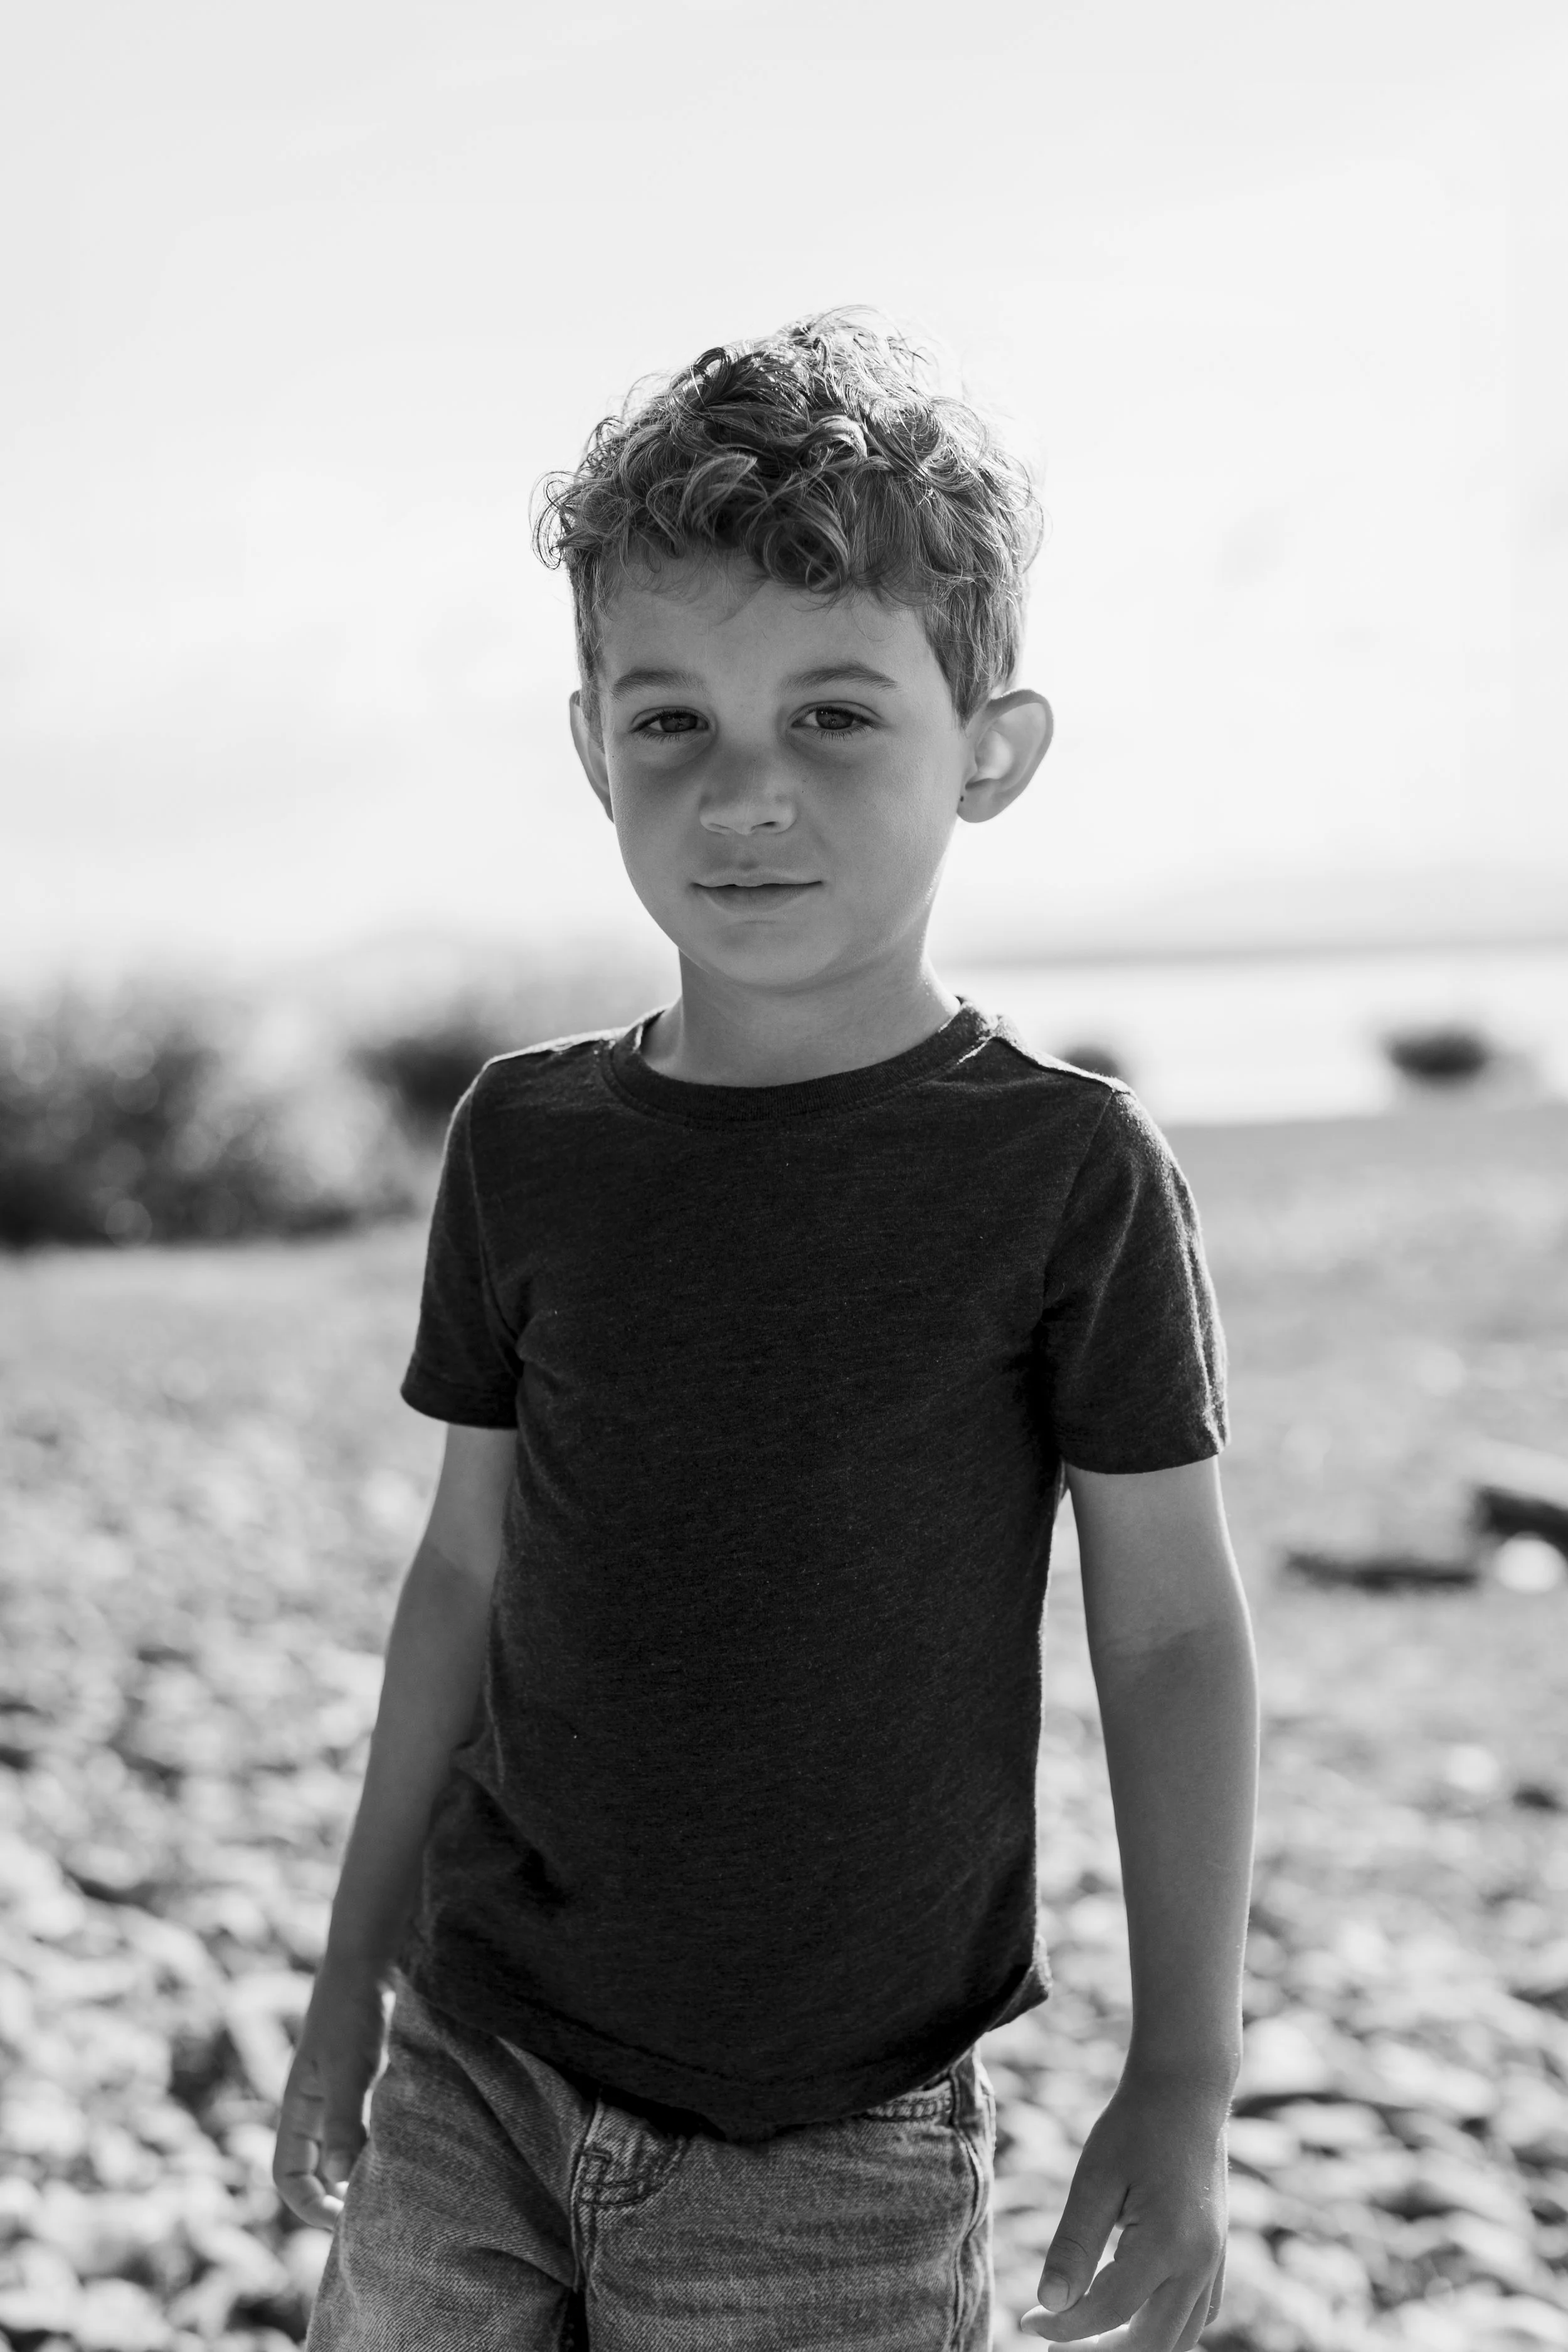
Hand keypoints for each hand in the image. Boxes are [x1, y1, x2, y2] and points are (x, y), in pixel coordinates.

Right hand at [272, 1965, 392, 2230]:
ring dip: (360, 2171)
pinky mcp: (365, 2076)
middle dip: (335, 2198)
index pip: (289, 2178)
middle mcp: (315, 2106)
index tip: (345, 2223)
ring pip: (341, 2149)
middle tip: (375, 2216)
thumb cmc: (352, 2010)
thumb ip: (344, 2120)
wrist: (367, 1957)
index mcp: (300, 2109)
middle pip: (314, 2170)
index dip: (310, 2207)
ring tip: (394, 2187)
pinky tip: (409, 2144)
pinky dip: (379, 2142)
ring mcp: (339, 2091)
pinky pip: (364, 2124)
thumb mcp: (349, 2067)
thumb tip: (340, 2177)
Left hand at [1021, 2074, 1228, 2348]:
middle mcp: (1199, 2264)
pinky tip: (1129, 2317)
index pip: (1108, 2314)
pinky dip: (1164, 2329)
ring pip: (1179, 2339)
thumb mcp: (1094, 2178)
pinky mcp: (1217, 2254)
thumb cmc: (1134, 2126)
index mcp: (1167, 2245)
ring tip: (1085, 2336)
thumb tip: (1049, 2305)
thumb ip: (1074, 2245)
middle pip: (1151, 2345)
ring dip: (1134, 2347)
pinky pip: (1197, 2315)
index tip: (1028, 2321)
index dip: (1063, 2326)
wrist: (1186, 2090)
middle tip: (1053, 2343)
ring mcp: (1214, 2262)